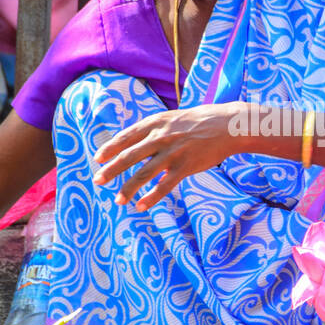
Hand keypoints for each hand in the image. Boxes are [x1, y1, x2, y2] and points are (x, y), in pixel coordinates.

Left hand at [92, 103, 242, 210]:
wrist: (227, 126)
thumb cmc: (198, 122)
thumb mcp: (171, 118)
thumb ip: (153, 130)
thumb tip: (133, 144)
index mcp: (156, 123)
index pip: (126, 137)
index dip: (110, 148)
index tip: (98, 159)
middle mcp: (161, 137)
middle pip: (129, 156)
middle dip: (111, 170)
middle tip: (97, 180)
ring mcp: (173, 152)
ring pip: (144, 173)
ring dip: (129, 188)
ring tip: (118, 200)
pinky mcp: (185, 167)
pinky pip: (164, 186)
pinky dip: (151, 197)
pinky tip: (140, 206)